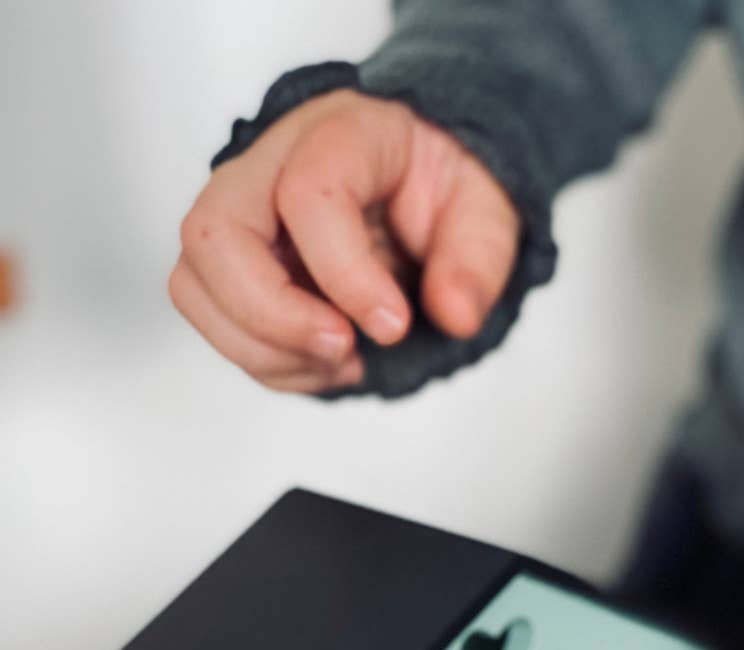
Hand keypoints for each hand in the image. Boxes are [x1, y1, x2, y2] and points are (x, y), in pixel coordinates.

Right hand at [169, 89, 519, 392]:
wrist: (422, 187)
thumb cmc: (443, 189)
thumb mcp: (488, 213)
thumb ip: (478, 262)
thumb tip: (457, 315)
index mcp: (341, 133)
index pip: (307, 195)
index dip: (346, 275)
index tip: (394, 327)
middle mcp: (269, 166)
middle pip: (213, 235)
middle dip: (272, 315)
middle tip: (344, 349)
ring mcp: (241, 217)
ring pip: (195, 285)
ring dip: (266, 348)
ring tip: (343, 360)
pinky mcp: (232, 266)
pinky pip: (215, 323)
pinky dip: (269, 362)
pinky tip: (328, 362)